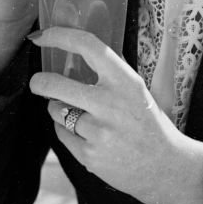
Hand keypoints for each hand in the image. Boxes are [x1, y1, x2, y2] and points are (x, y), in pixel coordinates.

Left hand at [28, 27, 202, 203]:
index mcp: (125, 81)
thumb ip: (110, 73)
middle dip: (40, 82)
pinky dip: (67, 132)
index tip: (42, 37)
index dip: (59, 36)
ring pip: (56, 111)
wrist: (165, 166)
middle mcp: (110, 103)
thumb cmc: (148, 123)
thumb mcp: (136, 90)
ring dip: (58, 109)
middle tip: (37, 82)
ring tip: (76, 113)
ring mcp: (98, 132)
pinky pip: (62, 135)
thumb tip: (74, 51)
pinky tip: (86, 135)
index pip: (88, 46)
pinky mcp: (89, 156)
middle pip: (56, 84)